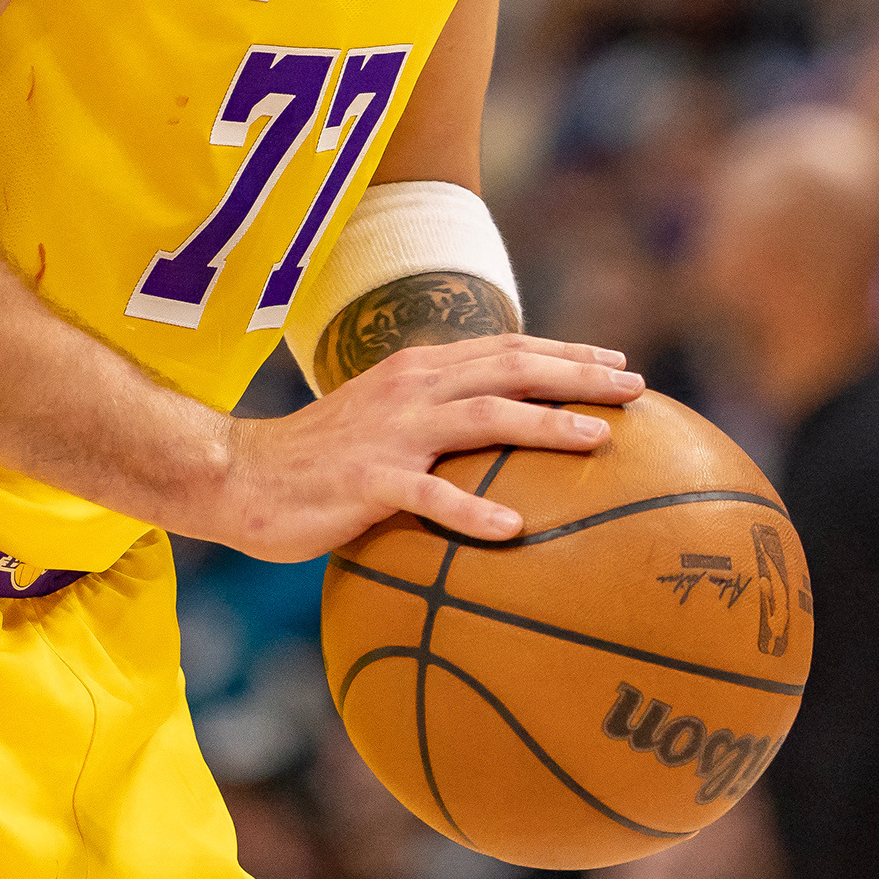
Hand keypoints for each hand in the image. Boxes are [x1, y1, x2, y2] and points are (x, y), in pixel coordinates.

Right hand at [202, 333, 641, 560]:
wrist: (241, 476)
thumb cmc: (321, 461)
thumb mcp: (385, 424)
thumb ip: (437, 422)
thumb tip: (498, 441)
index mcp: (420, 372)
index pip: (507, 349)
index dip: (566, 353)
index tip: (618, 362)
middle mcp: (413, 389)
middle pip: (510, 369)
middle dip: (578, 375)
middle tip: (636, 387)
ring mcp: (393, 433)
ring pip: (483, 418)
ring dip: (544, 425)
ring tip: (597, 440)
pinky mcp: (369, 480)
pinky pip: (429, 496)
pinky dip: (473, 510)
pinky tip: (513, 529)